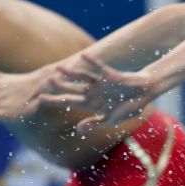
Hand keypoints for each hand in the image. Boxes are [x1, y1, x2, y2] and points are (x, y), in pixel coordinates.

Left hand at [39, 54, 156, 132]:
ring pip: (82, 77)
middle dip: (59, 86)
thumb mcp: (112, 119)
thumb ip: (95, 123)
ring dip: (71, 73)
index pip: (68, 102)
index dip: (54, 101)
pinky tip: (82, 56)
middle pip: (72, 89)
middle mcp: (92, 92)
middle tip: (45, 82)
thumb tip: (78, 129)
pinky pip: (100, 67)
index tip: (39, 100)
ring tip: (58, 68)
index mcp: (90, 104)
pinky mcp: (111, 75)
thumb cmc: (129, 106)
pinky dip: (92, 62)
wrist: (145, 94)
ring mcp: (100, 83)